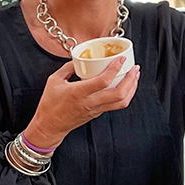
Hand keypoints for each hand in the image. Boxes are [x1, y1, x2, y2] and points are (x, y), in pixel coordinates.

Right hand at [22, 60, 140, 149]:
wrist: (50, 125)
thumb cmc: (50, 104)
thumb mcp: (54, 80)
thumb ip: (68, 67)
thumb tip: (79, 59)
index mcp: (79, 93)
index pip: (103, 81)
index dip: (115, 69)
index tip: (121, 59)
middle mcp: (90, 102)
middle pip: (119, 93)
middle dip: (130, 79)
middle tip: (134, 68)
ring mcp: (96, 109)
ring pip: (121, 102)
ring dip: (131, 88)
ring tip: (135, 76)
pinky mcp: (98, 113)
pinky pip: (116, 105)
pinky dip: (125, 95)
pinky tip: (126, 86)